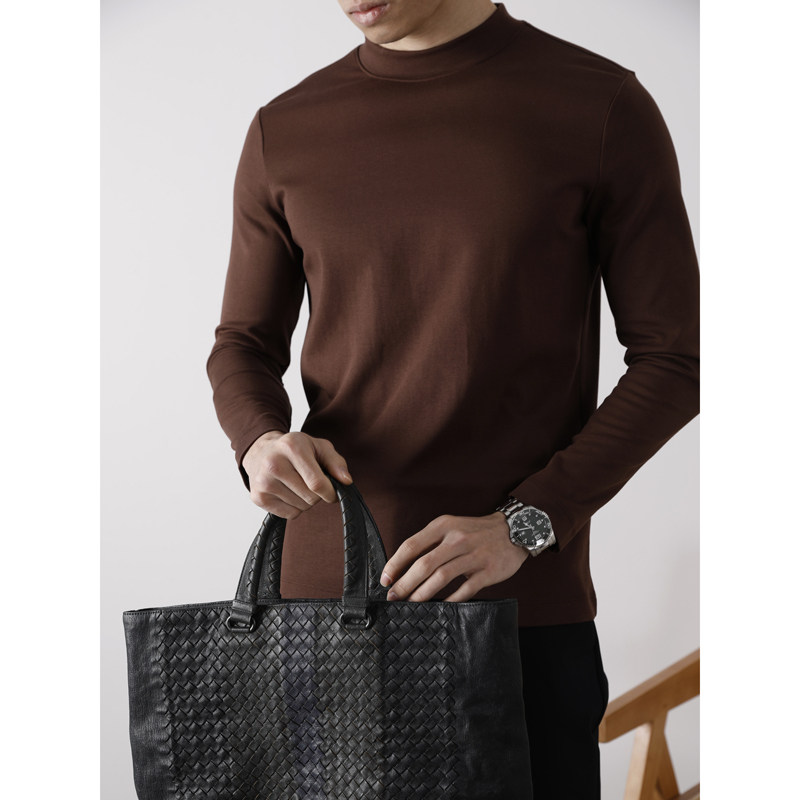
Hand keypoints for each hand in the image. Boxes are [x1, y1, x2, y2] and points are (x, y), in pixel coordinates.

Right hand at [242, 430, 352, 517]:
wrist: (261, 451)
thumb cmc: (295, 449)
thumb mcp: (319, 447)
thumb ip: (336, 462)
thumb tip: (347, 481)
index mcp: (292, 447)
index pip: (317, 483)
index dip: (330, 492)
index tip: (332, 492)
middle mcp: (274, 464)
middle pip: (310, 497)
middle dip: (317, 495)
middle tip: (311, 483)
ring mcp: (263, 482)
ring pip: (301, 508)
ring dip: (306, 501)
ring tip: (298, 485)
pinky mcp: (258, 497)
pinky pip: (289, 515)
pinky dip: (295, 507)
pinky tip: (288, 492)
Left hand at [378, 511, 528, 602]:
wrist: (515, 531)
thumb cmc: (476, 531)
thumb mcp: (451, 526)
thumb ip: (430, 542)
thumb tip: (403, 566)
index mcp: (443, 526)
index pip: (411, 545)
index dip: (395, 564)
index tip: (385, 579)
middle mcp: (457, 539)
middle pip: (423, 564)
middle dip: (404, 584)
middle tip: (393, 597)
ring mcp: (473, 555)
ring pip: (441, 577)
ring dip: (422, 594)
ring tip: (410, 604)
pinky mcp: (488, 571)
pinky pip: (465, 590)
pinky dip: (450, 600)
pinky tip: (440, 607)